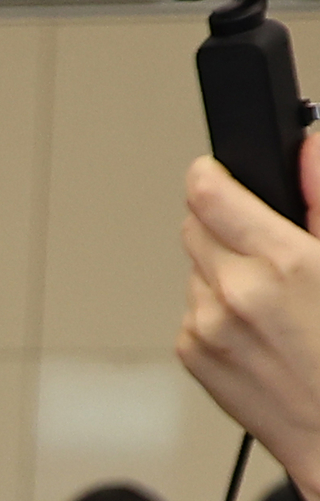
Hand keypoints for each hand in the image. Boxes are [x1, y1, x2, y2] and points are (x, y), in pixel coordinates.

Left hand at [184, 136, 319, 489]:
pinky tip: (261, 325)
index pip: (209, 194)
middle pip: (194, 225)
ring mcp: (206, 326)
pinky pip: (193, 307)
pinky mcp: (192, 354)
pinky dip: (217, 305)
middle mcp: (234, 294)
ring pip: (196, 267)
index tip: (214, 170)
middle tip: (265, 240)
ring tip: (275, 294)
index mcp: (283, 264)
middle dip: (222, 222)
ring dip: (223, 267)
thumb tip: (308, 146)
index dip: (211, 175)